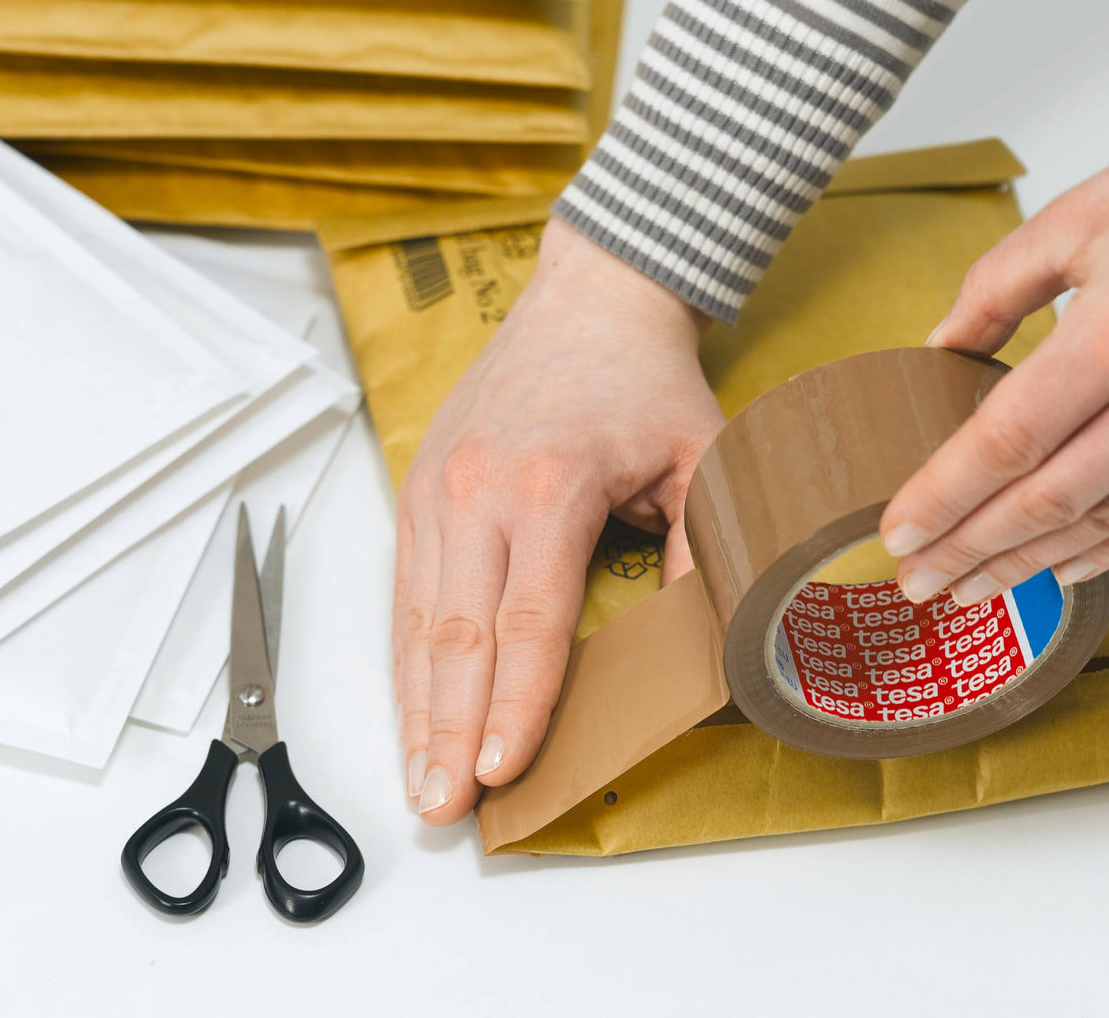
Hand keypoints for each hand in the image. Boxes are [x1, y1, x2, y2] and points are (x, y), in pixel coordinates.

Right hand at [394, 219, 722, 824]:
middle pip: (457, 635)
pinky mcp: (416, 490)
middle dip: (449, 730)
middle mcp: (477, 490)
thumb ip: (702, 551)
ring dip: (416, 708)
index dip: (515, 704)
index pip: (527, 620)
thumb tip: (697, 644)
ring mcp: (436, 490)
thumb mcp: (704, 458)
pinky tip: (411, 709)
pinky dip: (405, 660)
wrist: (587, 300)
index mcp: (550, 484)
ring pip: (416, 622)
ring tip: (417, 780)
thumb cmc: (644, 382)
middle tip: (442, 808)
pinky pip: (404, 592)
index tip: (499, 771)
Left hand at [880, 98, 1108, 607]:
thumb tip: (943, 347)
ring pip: (1104, 523)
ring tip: (972, 585)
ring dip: (1029, 563)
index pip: (1003, 444)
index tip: (900, 531)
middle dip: (968, 550)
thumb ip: (997, 288)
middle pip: (1044, 502)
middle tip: (918, 580)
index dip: (943, 498)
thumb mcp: (1082, 216)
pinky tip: (1062, 568)